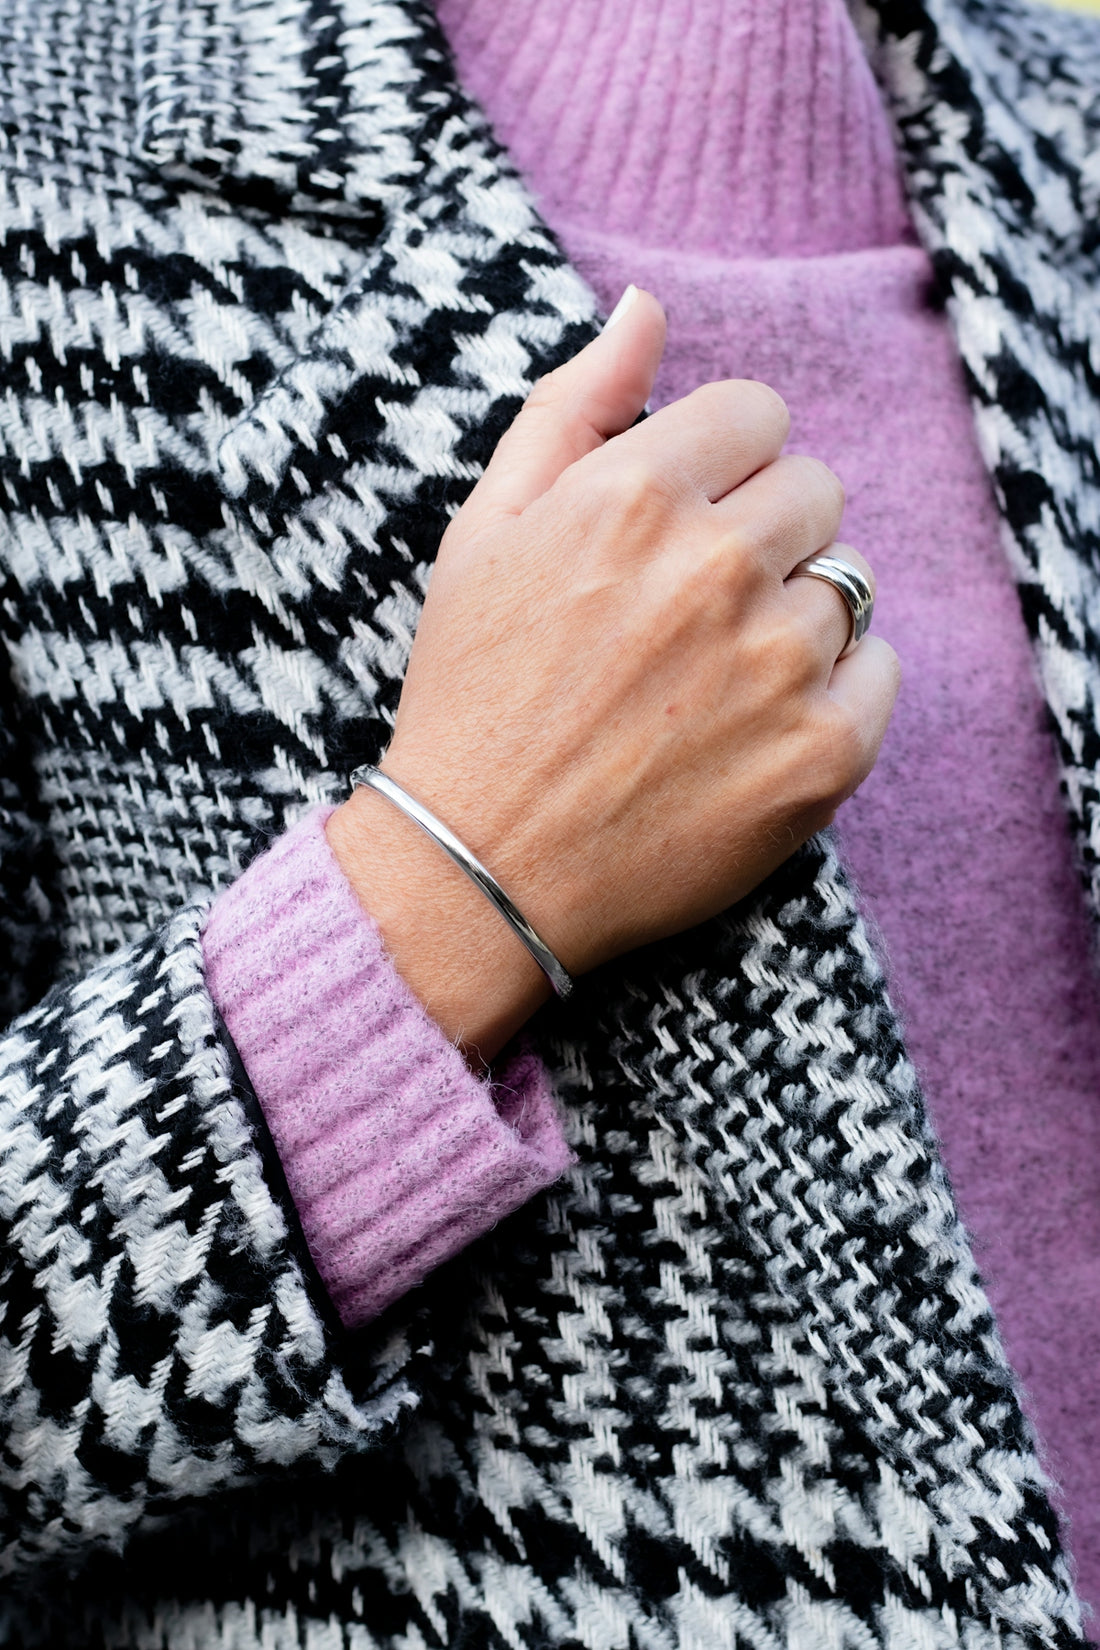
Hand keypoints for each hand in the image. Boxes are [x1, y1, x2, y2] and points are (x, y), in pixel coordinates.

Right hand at [327, 288, 899, 1063]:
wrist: (481, 867)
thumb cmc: (474, 694)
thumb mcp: (485, 529)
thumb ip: (574, 405)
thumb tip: (648, 307)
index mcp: (636, 495)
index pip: (759, 414)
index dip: (722, 464)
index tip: (685, 519)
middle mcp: (719, 567)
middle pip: (814, 492)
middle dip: (762, 531)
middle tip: (691, 609)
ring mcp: (779, 664)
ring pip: (846, 584)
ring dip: (790, 616)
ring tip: (710, 680)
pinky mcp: (823, 755)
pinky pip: (879, 670)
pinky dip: (835, 688)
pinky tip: (754, 723)